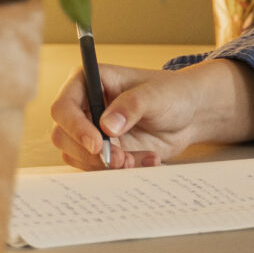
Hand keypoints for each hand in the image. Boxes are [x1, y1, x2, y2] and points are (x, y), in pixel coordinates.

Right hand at [48, 57, 253, 170]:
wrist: (190, 115)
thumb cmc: (172, 93)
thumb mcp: (156, 94)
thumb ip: (131, 105)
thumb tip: (106, 125)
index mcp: (89, 81)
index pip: (63, 107)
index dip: (74, 127)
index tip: (98, 144)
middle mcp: (83, 107)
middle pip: (63, 136)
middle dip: (91, 153)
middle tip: (122, 160)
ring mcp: (91, 131)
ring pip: (78, 157)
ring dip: (106, 165)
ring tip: (137, 160)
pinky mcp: (103, 151)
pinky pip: (97, 168)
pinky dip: (121, 171)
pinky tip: (147, 161)